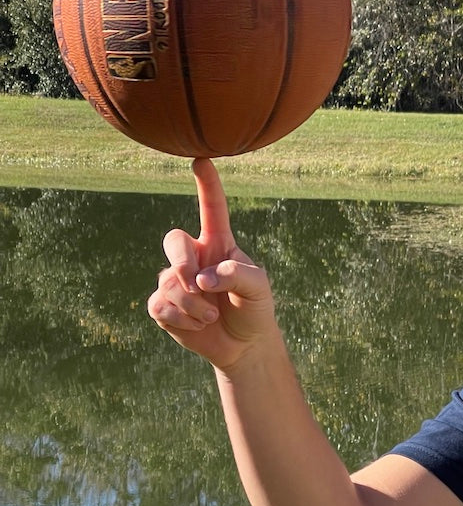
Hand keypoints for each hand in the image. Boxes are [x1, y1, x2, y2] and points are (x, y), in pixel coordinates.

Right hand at [147, 157, 277, 371]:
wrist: (243, 345)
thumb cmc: (254, 309)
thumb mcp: (259, 289)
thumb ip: (238, 275)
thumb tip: (202, 278)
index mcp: (219, 244)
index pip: (211, 209)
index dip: (207, 185)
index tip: (202, 159)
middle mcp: (194, 257)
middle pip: (174, 241)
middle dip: (181, 261)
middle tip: (195, 282)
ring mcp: (175, 280)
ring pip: (171, 283)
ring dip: (194, 305)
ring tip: (212, 316)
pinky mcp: (163, 305)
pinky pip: (160, 305)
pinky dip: (182, 319)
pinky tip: (198, 325)